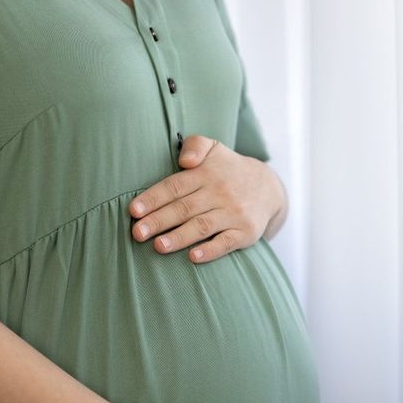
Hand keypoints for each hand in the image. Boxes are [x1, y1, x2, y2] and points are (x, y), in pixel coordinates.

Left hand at [128, 134, 286, 262]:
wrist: (268, 188)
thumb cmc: (228, 170)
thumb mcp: (213, 148)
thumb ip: (195, 145)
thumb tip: (184, 161)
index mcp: (206, 173)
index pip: (175, 186)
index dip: (153, 198)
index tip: (134, 210)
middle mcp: (220, 192)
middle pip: (184, 208)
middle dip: (159, 221)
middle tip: (137, 233)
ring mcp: (233, 213)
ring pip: (202, 226)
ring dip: (179, 237)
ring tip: (158, 246)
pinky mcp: (246, 231)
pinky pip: (227, 242)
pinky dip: (210, 251)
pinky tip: (193, 257)